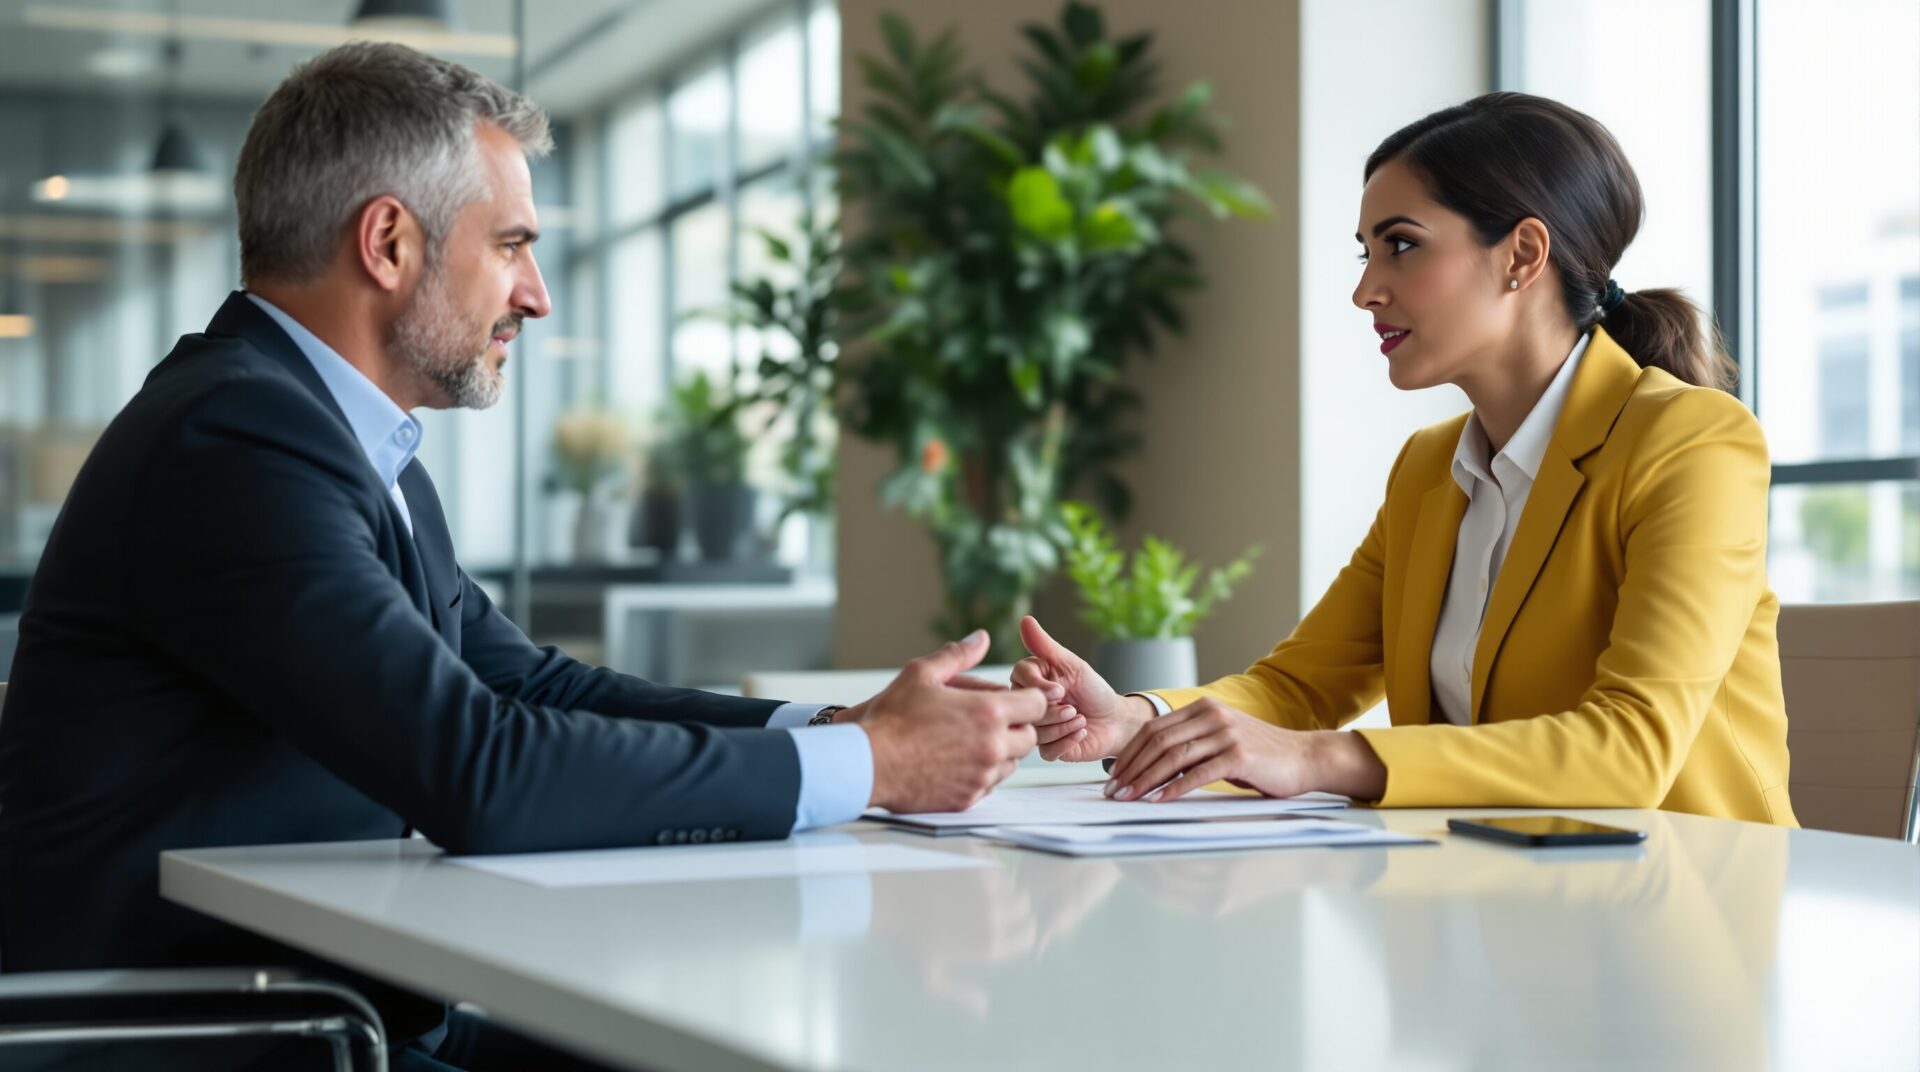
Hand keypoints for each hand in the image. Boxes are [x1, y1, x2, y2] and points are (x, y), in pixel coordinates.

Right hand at [856, 630, 1047, 812]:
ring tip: (970, 741)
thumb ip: (957, 655)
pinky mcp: (968, 798)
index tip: (1010, 700)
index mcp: (988, 712)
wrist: (867, 764)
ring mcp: (982, 775)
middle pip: (1029, 738)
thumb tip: (981, 638)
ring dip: (1000, 752)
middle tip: (990, 721)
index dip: (1026, 699)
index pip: (1036, 705)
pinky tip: (958, 763)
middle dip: (1016, 727)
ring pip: (1011, 764)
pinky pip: (990, 785)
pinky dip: (981, 774)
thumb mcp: (921, 674)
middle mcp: (993, 746)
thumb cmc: (891, 717)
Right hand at [1010, 616, 1152, 762]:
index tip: (1059, 689)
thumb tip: (1025, 620)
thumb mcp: (1072, 665)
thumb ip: (1046, 646)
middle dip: (1053, 710)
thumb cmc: (1094, 690)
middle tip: (1073, 707)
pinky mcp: (1049, 749)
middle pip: (1025, 708)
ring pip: (1036, 731)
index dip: (1037, 686)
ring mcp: (1038, 728)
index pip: (1018, 678)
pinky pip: (1047, 751)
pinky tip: (1081, 732)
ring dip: (1063, 725)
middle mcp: (1030, 705)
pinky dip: (1068, 740)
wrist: (1115, 720)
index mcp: (1031, 681)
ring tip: (1080, 719)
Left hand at [1102, 697, 1386, 802]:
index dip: (1129, 753)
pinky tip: (1159, 801)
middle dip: (1131, 768)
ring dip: (1146, 780)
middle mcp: (1211, 715)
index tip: (1113, 776)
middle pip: (1158, 741)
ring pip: (1173, 757)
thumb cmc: (1260, 756)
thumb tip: (1151, 766)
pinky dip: (1175, 788)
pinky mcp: (1239, 755)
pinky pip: (1198, 773)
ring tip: (1129, 798)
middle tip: (1114, 791)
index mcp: (1202, 708)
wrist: (1305, 757)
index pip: (1153, 729)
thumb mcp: (1220, 742)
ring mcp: (1226, 733)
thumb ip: (1190, 746)